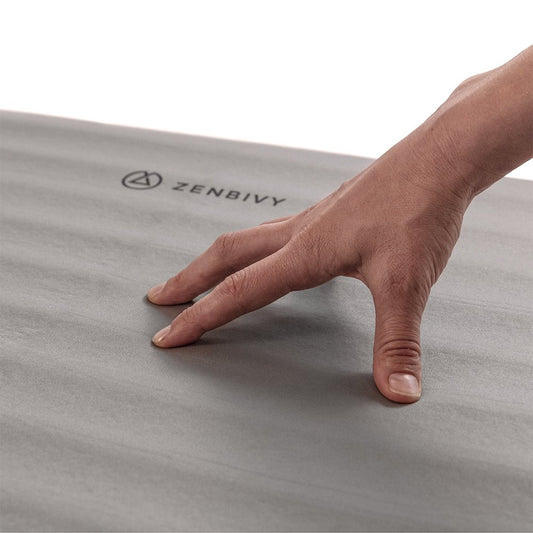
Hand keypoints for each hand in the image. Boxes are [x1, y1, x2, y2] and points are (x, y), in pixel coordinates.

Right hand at [147, 125, 470, 403]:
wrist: (440, 158)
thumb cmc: (419, 208)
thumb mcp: (406, 283)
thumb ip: (396, 341)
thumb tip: (396, 390)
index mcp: (305, 251)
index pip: (238, 291)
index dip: (200, 317)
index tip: (170, 335)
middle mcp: (300, 232)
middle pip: (226, 255)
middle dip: (189, 280)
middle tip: (161, 297)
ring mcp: (313, 218)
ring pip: (247, 239)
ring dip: (216, 261)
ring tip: (200, 275)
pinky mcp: (330, 212)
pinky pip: (275, 231)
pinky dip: (254, 247)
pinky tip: (270, 255)